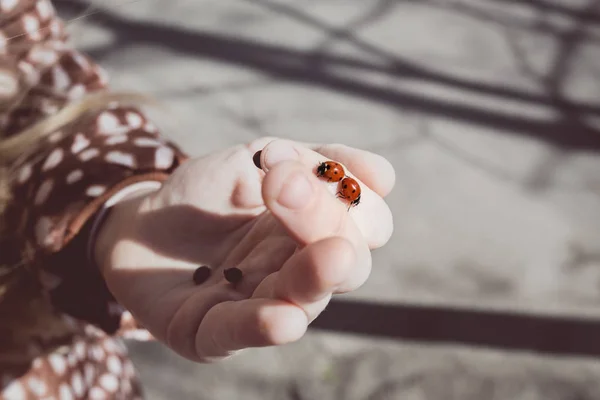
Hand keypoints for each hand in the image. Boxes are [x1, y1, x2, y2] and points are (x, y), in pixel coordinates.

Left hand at [95, 137, 394, 361]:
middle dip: (329, 224)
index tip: (287, 161)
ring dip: (316, 278)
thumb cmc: (205, 193)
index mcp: (315, 230)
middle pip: (347, 264)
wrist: (137, 224)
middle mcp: (297, 271)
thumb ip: (314, 160)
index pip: (367, 222)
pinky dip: (263, 326)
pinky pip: (241, 333)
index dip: (349, 194)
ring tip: (330, 256)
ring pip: (304, 300)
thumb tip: (384, 176)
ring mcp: (258, 304)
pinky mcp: (211, 333)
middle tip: (285, 187)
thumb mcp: (258, 159)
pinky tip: (282, 318)